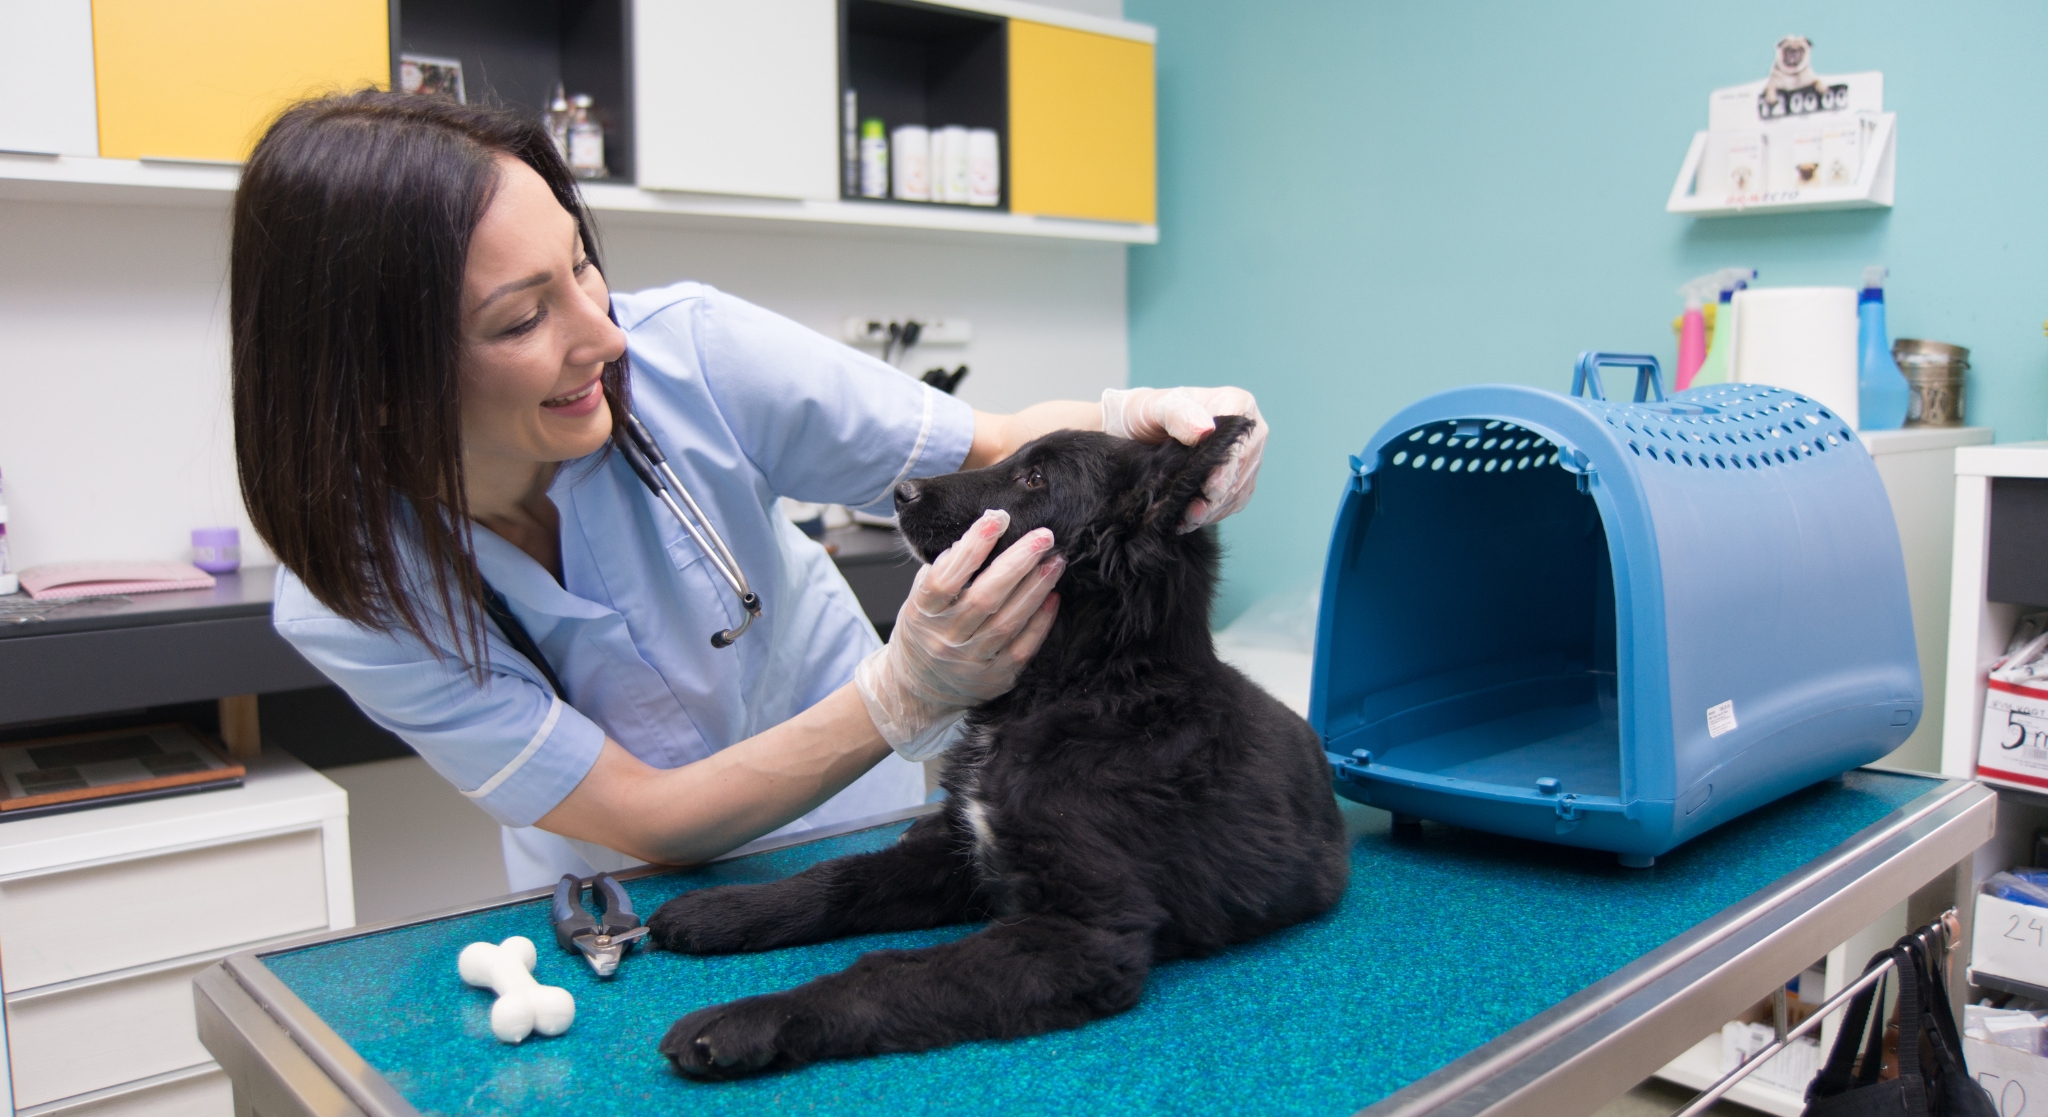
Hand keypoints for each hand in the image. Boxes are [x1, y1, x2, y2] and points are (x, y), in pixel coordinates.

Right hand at [853, 510, 1061, 759]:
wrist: (917, 689)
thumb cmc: (923, 632)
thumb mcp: (919, 599)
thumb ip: (943, 569)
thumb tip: (980, 534)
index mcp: (922, 613)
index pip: (945, 578)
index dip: (972, 547)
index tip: (997, 519)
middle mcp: (945, 638)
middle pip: (984, 598)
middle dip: (1018, 562)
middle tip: (1044, 537)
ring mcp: (970, 662)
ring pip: (1008, 621)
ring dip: (1036, 588)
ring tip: (1056, 562)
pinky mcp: (993, 678)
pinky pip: (1022, 648)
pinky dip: (1040, 622)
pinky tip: (1053, 598)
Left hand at [1100, 386, 1266, 530]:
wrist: (1136, 431)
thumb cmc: (1147, 413)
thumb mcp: (1156, 407)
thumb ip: (1178, 414)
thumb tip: (1204, 430)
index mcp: (1239, 404)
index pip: (1240, 442)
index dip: (1227, 468)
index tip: (1209, 489)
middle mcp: (1250, 432)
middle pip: (1242, 470)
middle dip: (1218, 496)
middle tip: (1193, 514)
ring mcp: (1247, 457)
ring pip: (1239, 489)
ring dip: (1215, 509)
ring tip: (1188, 520)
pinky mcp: (1238, 479)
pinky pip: (1235, 501)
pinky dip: (1215, 513)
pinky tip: (1192, 519)